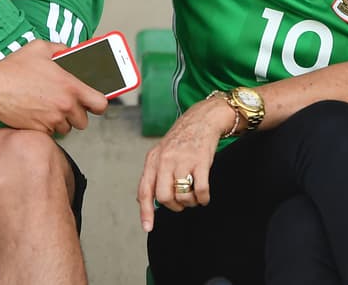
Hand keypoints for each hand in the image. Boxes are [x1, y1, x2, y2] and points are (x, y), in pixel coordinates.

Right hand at [0, 40, 107, 134]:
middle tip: (64, 104)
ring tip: (48, 108)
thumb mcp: (40, 48)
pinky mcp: (39, 130)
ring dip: (60, 121)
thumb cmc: (14, 67)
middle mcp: (65, 106)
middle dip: (75, 114)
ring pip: (66, 129)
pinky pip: (50, 133)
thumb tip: (69, 51)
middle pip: (83, 121)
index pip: (100, 104)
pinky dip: (45, 126)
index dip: (98, 104)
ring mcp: (52, 120)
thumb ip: (61, 48)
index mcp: (70, 86)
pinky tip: (36, 113)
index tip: (93, 103)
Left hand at [136, 95, 236, 231]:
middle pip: (163, 197)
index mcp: (153, 160)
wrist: (202, 119)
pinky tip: (204, 195)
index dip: (145, 212)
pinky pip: (200, 190)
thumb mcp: (161, 153)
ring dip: (190, 202)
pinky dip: (203, 198)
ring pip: (182, 196)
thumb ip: (153, 175)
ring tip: (194, 195)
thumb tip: (143, 200)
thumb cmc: (181, 140)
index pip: (145, 190)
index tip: (147, 227)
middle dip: (174, 206)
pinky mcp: (201, 161)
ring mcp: (182, 161)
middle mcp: (165, 160)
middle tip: (182, 203)